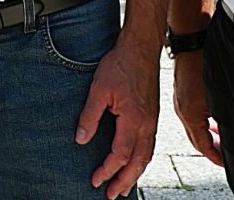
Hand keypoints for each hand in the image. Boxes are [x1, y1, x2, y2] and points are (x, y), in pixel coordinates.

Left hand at [76, 35, 159, 198]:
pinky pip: (149, 145)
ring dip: (135, 173)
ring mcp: (152, 121)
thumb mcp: (98, 89)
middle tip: (112, 195)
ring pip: (146, 156)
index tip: (95, 181)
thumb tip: (81, 139)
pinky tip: (134, 161)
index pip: (120, 155)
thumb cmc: (120, 65)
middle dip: (124, 181)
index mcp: (134, 121)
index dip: (107, 170)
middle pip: (138, 162)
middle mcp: (147, 125)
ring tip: (124, 185)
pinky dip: (141, 159)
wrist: (141, 48)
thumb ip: (90, 116)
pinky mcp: (152, 115)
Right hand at [170, 51, 222, 167]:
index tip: (228, 162)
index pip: (203, 147)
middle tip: (227, 154)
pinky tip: (215, 115)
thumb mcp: (220, 97)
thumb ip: (225, 120)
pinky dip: (204, 121)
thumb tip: (233, 135)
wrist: (191, 36)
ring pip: (195, 126)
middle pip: (197, 139)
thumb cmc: (204, 61)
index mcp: (190, 115)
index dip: (217, 157)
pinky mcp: (182, 90)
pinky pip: (192, 114)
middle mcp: (181, 109)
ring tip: (223, 136)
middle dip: (213, 148)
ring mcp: (180, 99)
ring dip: (209, 134)